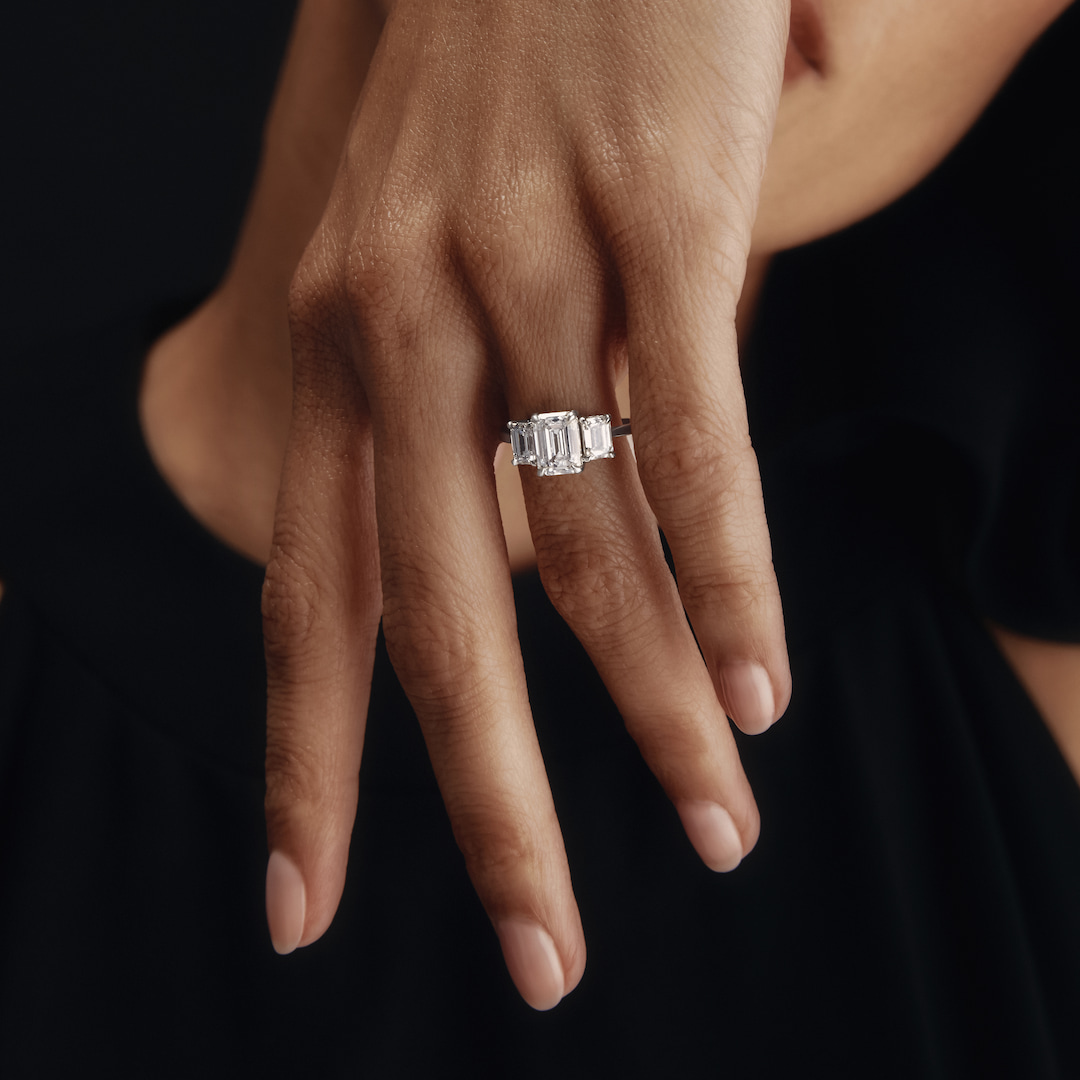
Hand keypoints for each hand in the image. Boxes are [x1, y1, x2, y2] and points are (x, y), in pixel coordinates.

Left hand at [263, 0, 791, 1010]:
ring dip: (657, 710)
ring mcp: (525, 272)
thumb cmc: (492, 65)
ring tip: (713, 825)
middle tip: (538, 959)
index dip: (305, 763)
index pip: (308, 595)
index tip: (304, 907)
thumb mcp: (426, 227)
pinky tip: (760, 684)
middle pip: (436, 623)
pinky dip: (729, 574)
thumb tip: (555, 507)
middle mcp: (404, 322)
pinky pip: (691, 442)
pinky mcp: (654, 223)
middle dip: (484, 809)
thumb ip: (470, 382)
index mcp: (336, 337)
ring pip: (588, 549)